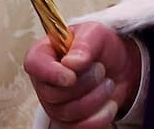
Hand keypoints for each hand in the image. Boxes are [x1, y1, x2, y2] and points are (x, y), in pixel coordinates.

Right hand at [24, 22, 142, 128]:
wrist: (118, 67)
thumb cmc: (101, 47)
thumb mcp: (96, 33)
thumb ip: (84, 44)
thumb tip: (72, 63)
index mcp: (45, 53)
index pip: (34, 64)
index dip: (51, 74)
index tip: (71, 77)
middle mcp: (45, 82)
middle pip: (52, 94)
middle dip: (84, 84)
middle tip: (101, 69)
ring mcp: (55, 105)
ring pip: (66, 114)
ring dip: (95, 99)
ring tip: (108, 83)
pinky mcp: (68, 122)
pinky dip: (99, 118)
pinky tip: (109, 104)